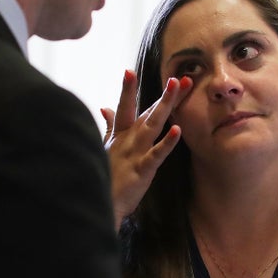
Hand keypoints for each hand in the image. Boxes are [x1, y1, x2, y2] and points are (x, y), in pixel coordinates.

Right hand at [101, 69, 191, 230]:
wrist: (99, 206)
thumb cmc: (104, 178)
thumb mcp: (105, 148)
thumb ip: (109, 127)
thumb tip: (104, 108)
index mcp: (119, 135)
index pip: (125, 107)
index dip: (127, 89)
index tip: (129, 71)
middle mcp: (127, 139)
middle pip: (148, 112)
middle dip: (164, 95)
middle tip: (178, 78)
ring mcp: (134, 153)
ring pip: (152, 124)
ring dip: (166, 105)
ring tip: (177, 87)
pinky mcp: (141, 170)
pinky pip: (156, 154)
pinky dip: (167, 142)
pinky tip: (177, 130)